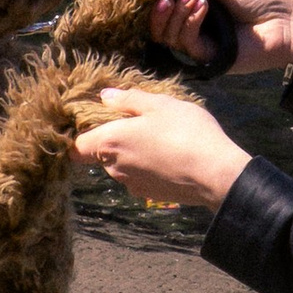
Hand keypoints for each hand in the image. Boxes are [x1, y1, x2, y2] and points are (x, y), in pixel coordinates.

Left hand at [71, 87, 251, 212]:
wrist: (215, 174)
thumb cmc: (186, 132)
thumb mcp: (160, 104)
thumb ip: (129, 100)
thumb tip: (105, 97)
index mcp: (110, 141)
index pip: (76, 146)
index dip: (81, 133)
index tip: (97, 120)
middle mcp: (114, 168)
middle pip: (100, 153)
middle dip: (113, 138)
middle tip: (140, 122)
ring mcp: (131, 184)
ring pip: (120, 165)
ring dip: (132, 152)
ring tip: (160, 137)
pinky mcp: (148, 195)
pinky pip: (138, 176)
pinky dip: (147, 166)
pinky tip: (169, 156)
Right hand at [148, 0, 292, 81]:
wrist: (286, 23)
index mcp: (198, 10)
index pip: (167, 8)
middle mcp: (196, 29)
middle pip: (161, 26)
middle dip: (160, 10)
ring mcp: (201, 45)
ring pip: (170, 36)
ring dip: (178, 13)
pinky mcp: (208, 59)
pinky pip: (188, 43)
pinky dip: (191, 22)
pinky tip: (203, 6)